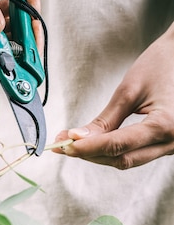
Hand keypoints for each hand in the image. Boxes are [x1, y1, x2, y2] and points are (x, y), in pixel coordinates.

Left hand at [52, 22, 173, 168]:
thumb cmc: (161, 64)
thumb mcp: (130, 90)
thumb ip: (105, 119)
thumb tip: (77, 138)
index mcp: (165, 125)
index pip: (117, 145)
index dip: (87, 148)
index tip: (64, 145)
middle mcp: (173, 141)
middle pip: (122, 159)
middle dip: (90, 154)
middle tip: (62, 145)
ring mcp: (171, 145)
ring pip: (128, 160)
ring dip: (99, 155)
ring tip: (72, 144)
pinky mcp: (166, 144)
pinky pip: (136, 154)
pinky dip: (113, 151)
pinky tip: (93, 143)